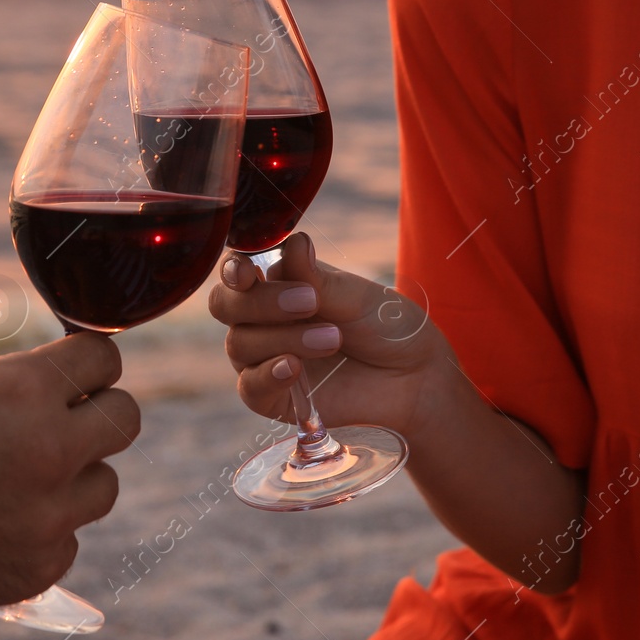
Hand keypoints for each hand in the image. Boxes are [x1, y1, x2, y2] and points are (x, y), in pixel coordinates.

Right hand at [0, 333, 138, 621]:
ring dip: (73, 476)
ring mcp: (46, 517)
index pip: (106, 357)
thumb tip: (62, 378)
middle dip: (98, 412)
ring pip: (104, 484)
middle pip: (126, 418)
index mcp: (23, 393)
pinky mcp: (38, 568)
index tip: (78, 370)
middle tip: (66, 419)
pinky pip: (68, 536)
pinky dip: (42, 529)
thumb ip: (14, 382)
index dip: (89, 362)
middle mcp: (47, 452)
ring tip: (16, 477)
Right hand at [209, 233, 455, 437]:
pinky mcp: (272, 397)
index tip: (248, 273)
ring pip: (240, 343)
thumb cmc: (385, 326)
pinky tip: (293, 367)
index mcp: (277, 282)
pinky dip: (267, 374)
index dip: (232, 270)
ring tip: (332, 338)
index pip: (235, 271)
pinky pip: (250, 386)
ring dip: (284, 337)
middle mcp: (261, 318)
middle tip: (309, 303)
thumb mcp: (356, 296)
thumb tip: (293, 241)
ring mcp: (263, 358)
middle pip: (225, 305)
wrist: (414, 377)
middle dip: (259, 302)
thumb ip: (317, 278)